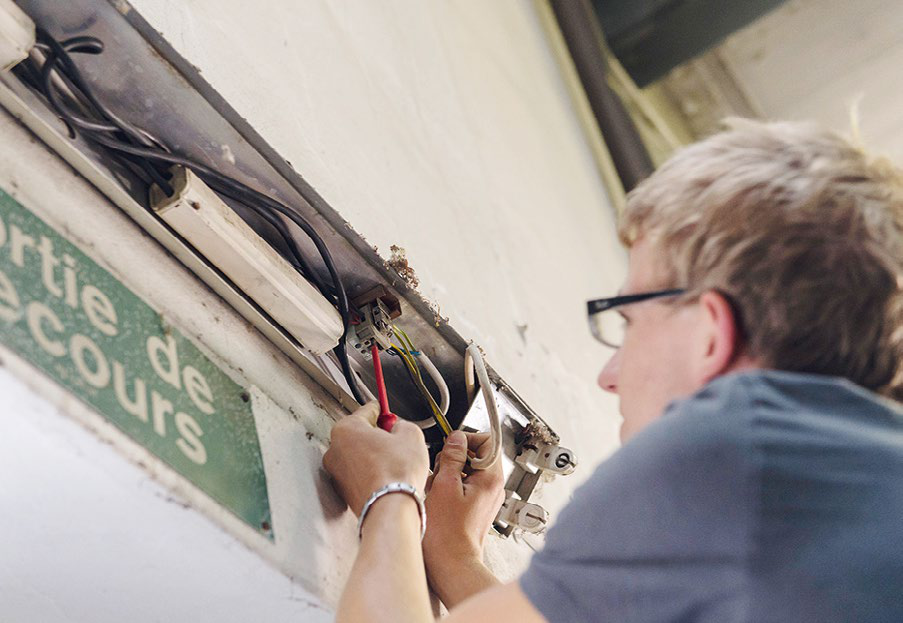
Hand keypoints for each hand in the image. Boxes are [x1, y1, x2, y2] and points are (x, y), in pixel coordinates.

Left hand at [323, 402, 429, 515]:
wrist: (390, 508)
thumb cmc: (396, 473)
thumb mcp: (411, 434)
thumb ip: (402, 424)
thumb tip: (399, 428)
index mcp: (345, 429)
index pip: (366, 411)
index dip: (382, 411)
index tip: (386, 412)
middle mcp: (334, 449)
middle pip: (360, 434)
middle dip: (377, 436)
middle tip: (397, 440)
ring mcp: (336, 472)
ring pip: (359, 456)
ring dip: (374, 455)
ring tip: (395, 462)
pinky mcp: (343, 491)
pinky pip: (359, 474)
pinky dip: (371, 472)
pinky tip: (388, 476)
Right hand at [423, 431, 504, 593]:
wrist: (450, 564)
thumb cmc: (447, 533)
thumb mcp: (444, 485)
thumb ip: (451, 457)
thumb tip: (456, 438)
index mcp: (490, 478)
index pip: (487, 440)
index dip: (467, 439)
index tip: (450, 448)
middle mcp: (493, 487)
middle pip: (476, 454)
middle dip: (454, 458)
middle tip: (440, 471)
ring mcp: (485, 498)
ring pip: (467, 470)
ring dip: (448, 473)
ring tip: (437, 488)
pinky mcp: (475, 507)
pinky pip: (463, 485)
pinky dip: (449, 486)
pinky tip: (438, 498)